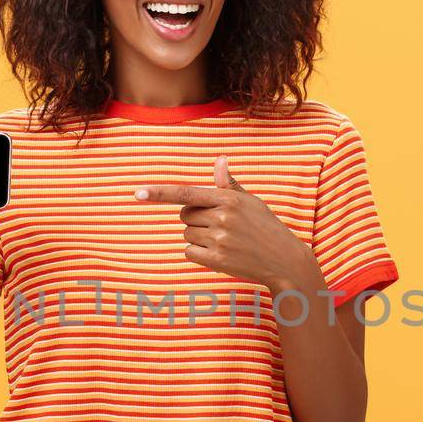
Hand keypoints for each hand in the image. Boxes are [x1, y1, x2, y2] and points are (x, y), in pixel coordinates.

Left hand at [132, 155, 320, 292]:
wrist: (284, 260)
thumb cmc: (266, 227)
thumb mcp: (251, 202)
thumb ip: (229, 184)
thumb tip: (219, 160)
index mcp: (229, 199)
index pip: (186, 193)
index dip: (160, 193)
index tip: (138, 193)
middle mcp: (222, 218)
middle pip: (184, 215)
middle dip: (195, 219)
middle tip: (220, 225)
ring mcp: (220, 240)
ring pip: (187, 234)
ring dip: (198, 238)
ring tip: (225, 241)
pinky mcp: (217, 261)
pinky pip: (189, 252)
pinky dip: (198, 253)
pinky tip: (220, 254)